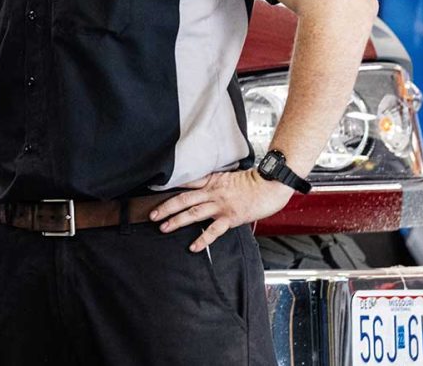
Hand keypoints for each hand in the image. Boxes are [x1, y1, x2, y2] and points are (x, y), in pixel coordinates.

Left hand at [149, 169, 293, 252]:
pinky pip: (213, 230)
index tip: (153, 192)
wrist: (270, 185)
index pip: (186, 183)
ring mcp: (221, 205)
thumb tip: (199, 188)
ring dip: (177, 220)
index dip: (169, 187)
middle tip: (152, 215)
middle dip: (166, 207)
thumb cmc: (252, 181)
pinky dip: (201, 238)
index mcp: (211, 180)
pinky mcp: (230, 217)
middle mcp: (213, 192)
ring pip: (193, 212)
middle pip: (184, 198)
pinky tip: (192, 246)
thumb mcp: (228, 176)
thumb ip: (212, 182)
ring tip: (163, 227)